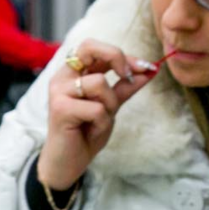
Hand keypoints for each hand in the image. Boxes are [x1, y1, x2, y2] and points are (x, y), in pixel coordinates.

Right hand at [37, 40, 158, 190]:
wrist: (68, 163)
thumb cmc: (86, 133)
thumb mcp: (110, 106)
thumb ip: (125, 86)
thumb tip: (149, 69)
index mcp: (72, 73)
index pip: (93, 47)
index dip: (120, 54)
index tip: (144, 67)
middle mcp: (62, 77)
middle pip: (90, 47)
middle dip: (116, 58)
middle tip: (127, 76)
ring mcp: (59, 92)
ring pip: (99, 82)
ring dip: (110, 104)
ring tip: (100, 120)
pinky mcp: (60, 109)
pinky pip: (97, 108)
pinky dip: (103, 121)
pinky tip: (93, 131)